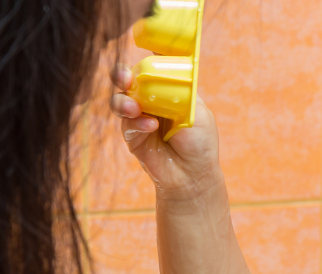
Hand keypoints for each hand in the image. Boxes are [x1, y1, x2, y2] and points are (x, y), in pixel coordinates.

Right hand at [109, 64, 222, 196]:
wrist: (193, 175)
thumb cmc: (200, 143)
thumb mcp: (196, 110)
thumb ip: (179, 88)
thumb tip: (163, 62)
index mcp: (168, 90)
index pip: (150, 68)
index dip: (144, 59)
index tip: (141, 51)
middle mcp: (151, 101)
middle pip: (129, 80)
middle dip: (122, 76)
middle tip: (125, 78)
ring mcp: (139, 118)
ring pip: (121, 100)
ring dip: (124, 101)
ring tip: (134, 109)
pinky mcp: (133, 136)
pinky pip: (127, 123)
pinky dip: (137, 122)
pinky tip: (150, 127)